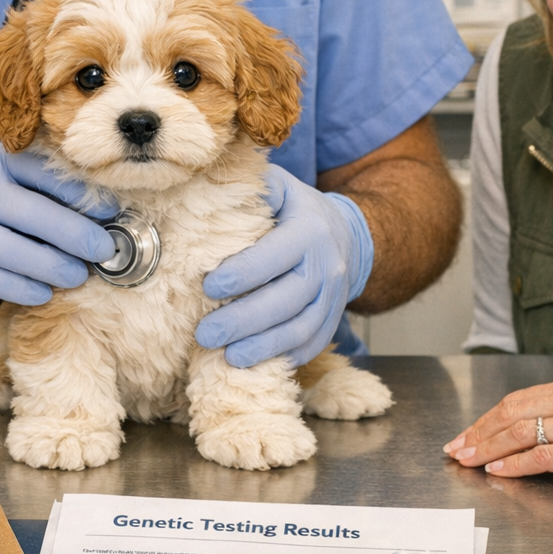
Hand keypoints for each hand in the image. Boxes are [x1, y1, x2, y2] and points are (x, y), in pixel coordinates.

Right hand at [0, 144, 115, 304]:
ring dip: (50, 266)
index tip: (112, 211)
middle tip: (104, 250)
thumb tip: (102, 213)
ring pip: (9, 249)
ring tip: (78, 275)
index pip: (42, 172)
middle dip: (74, 233)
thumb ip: (39, 187)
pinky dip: (21, 288)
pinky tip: (43, 293)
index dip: (80, 192)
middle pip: (30, 211)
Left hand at [195, 165, 372, 367]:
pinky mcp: (332, 321)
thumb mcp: (280, 188)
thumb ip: (254, 188)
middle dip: (243, 321)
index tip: (208, 286)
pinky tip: (255, 365)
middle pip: (285, 300)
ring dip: (263, 347)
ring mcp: (334, 298)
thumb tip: (213, 189)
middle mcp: (326, 266)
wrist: (346, 235)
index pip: (274, 256)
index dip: (241, 274)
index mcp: (309, 230)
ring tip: (228, 357)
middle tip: (206, 334)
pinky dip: (285, 357)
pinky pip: (312, 344)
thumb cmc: (297, 211)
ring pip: (300, 329)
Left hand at [442, 371, 552, 483]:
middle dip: (477, 433)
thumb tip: (530, 429)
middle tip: (455, 449)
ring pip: (520, 432)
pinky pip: (543, 456)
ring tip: (467, 460)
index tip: (466, 433)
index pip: (516, 400)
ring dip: (488, 448)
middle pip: (510, 413)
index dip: (485, 418)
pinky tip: (499, 471)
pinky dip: (516, 464)